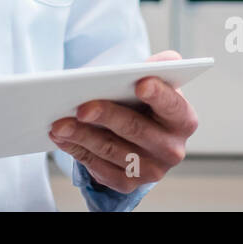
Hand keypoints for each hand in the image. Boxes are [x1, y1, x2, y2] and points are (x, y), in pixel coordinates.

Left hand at [47, 49, 197, 194]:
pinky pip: (98, 168)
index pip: (173, 106)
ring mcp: (150, 170)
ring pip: (111, 150)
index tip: (140, 83)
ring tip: (59, 123)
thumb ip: (161, 67)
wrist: (136, 133)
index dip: (158, 95)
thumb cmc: (144, 103)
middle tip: (81, 107)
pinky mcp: (127, 183)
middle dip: (106, 116)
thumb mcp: (154, 81)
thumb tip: (168, 59)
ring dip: (82, 136)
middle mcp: (171, 149)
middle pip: (136, 130)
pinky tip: (61, 137)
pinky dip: (76, 150)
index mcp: (183, 120)